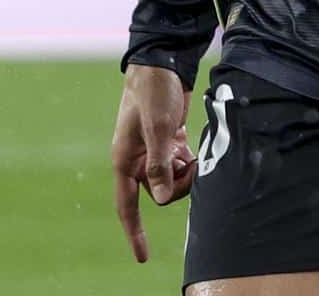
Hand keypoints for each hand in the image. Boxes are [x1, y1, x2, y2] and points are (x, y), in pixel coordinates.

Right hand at [110, 65, 194, 263]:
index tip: (142, 257)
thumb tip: (162, 197)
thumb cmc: (153, 90)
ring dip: (186, 172)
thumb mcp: (158, 126)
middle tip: (191, 165)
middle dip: (177, 186)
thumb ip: (159, 161)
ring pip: (172, 180)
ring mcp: (152, 151)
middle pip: (159, 192)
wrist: (161, 62)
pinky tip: (193, 146)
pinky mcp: (168, 141)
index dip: (135, 232)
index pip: (127, 205)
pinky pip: (179, 165)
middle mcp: (136, 159)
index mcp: (125, 159)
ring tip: (193, 152)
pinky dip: (189, 162)